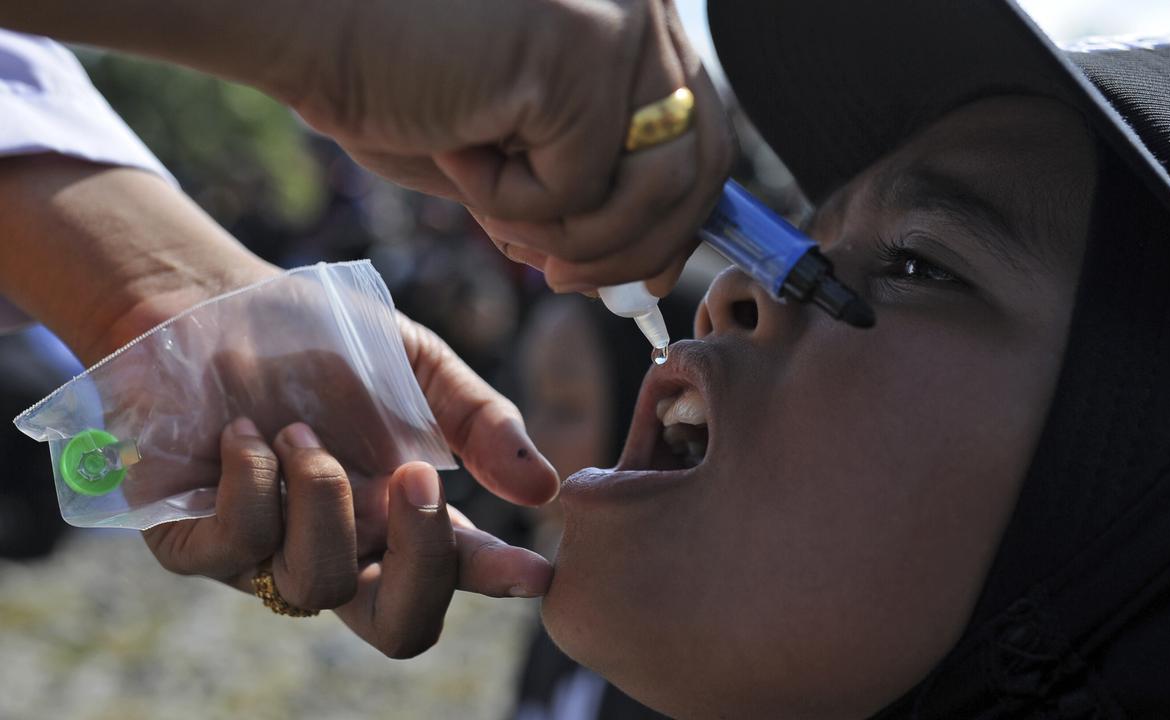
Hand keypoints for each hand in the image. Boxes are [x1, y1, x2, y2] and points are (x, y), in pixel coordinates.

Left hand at [0, 156, 555, 657]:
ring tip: (299, 428)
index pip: (456, 570)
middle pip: (398, 625)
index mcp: (398, 515)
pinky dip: (250, 482)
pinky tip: (241, 431)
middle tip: (419, 477)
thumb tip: (545, 488)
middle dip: (423, 562)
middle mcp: (341, 546)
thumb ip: (479, 420)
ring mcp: (267, 554)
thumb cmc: (316, 336)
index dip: (498, 581)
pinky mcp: (191, 541)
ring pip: (316, 586)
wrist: (210, 300)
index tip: (535, 572)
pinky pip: (236, 549)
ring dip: (322, 494)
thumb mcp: (414, 363)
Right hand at [288, 0, 734, 295]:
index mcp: (637, 22)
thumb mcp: (512, 148)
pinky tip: (455, 148)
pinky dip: (509, 202)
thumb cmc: (393, 77)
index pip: (704, 137)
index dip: (679, 221)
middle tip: (563, 280)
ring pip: (652, 191)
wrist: (306, 20)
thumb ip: (584, 189)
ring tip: (490, 206)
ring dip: (568, 234)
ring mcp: (621, 25)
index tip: (638, 275)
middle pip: (703, 167)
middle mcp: (647, 11)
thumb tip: (639, 268)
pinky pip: (579, 188)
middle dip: (636, 249)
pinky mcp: (581, 52)